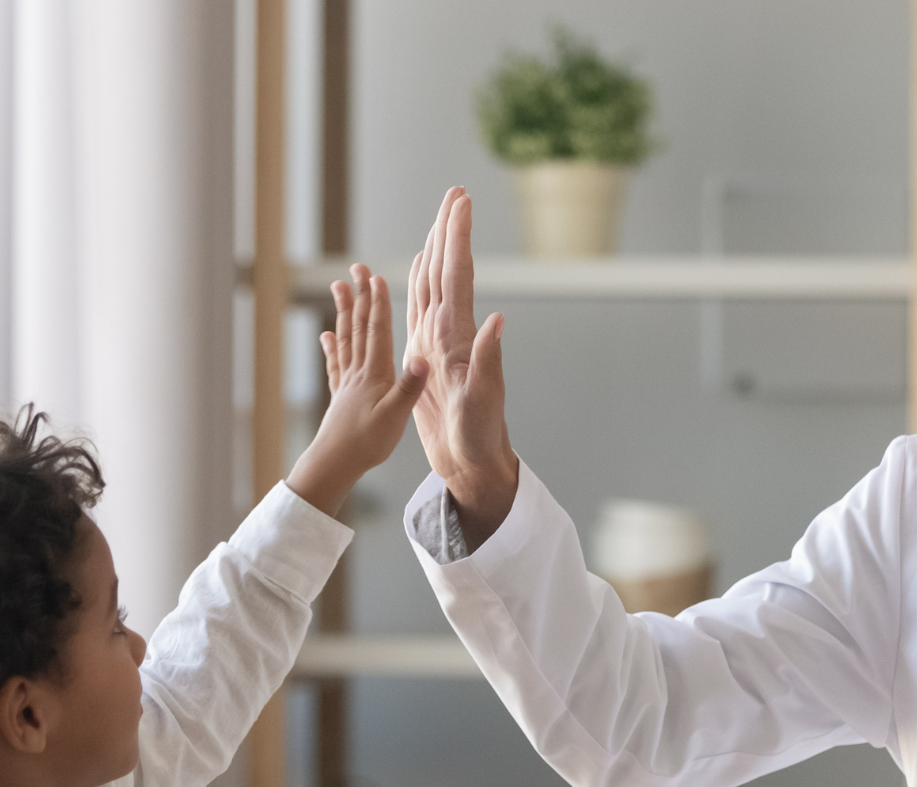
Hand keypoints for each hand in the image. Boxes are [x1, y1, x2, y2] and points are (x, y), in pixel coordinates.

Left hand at [284, 263, 428, 517]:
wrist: (335, 464)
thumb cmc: (368, 444)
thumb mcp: (396, 417)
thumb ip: (410, 387)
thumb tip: (422, 358)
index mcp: (375, 374)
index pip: (377, 331)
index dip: (378, 303)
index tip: (376, 276)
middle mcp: (358, 372)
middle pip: (359, 326)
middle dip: (360, 296)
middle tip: (356, 268)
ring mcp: (346, 382)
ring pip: (345, 338)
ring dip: (344, 311)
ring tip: (338, 287)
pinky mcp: (340, 396)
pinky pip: (335, 364)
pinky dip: (331, 346)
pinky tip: (326, 335)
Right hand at [404, 186, 517, 548]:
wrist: (473, 463)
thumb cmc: (478, 437)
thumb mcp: (482, 401)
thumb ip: (488, 361)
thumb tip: (498, 320)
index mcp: (457, 335)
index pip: (457, 274)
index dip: (457, 236)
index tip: (461, 200)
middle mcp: (450, 332)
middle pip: (447, 270)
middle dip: (449, 230)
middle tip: (454, 192)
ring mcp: (439, 342)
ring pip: (433, 284)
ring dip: (436, 250)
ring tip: (438, 220)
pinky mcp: (428, 355)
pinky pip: (419, 309)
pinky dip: (419, 283)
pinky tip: (419, 270)